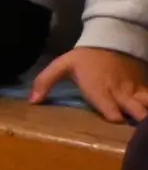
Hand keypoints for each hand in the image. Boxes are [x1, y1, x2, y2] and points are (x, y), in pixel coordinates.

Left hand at [29, 45, 147, 123]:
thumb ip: (45, 82)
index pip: (111, 110)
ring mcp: (134, 90)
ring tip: (146, 126)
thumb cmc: (85, 56)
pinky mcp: (143, 85)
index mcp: (100, 90)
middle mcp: (120, 92)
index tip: (115, 121)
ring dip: (147, 113)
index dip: (114, 117)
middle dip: (139, 122)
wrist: (111, 37)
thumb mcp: (62, 65)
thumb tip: (32, 101)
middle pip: (136, 111)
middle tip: (138, 132)